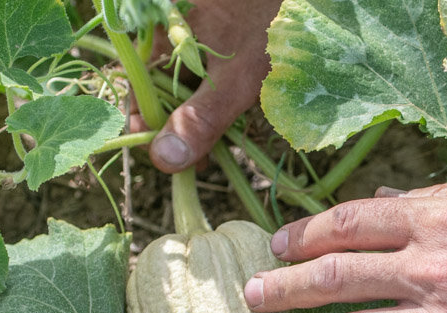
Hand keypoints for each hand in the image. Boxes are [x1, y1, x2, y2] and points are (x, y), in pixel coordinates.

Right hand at [131, 0, 280, 172]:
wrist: (310, 5)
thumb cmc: (272, 25)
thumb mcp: (236, 80)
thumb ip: (199, 119)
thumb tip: (164, 160)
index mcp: (160, 32)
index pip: (136, 87)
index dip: (147, 126)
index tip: (168, 159)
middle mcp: (170, 32)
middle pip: (157, 89)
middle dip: (174, 129)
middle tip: (197, 162)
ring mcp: (191, 36)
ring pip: (180, 87)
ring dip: (193, 121)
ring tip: (212, 151)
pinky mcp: (214, 42)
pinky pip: (201, 79)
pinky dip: (210, 104)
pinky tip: (224, 124)